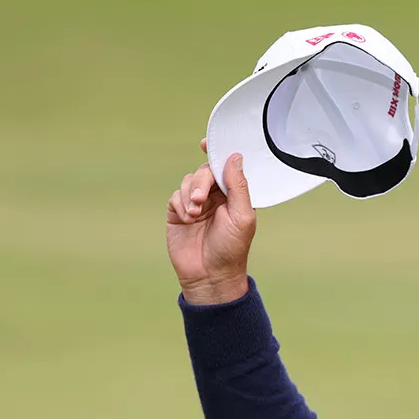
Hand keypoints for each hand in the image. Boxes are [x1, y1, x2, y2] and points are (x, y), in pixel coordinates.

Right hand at [166, 138, 255, 304]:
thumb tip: (235, 157)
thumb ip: (239, 186)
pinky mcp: (178, 212)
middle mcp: (216, 196)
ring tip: (195, 214)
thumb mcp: (242, 217)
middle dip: (201, 182)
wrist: (209, 275)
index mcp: (235, 195)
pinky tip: (188, 218)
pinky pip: (175, 195)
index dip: (217, 153)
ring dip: (191, 194)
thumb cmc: (231, 249)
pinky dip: (181, 204)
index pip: (226, 167)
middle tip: (201, 201)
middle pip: (205, 172)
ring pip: (189, 181)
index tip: (206, 143)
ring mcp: (196, 203)